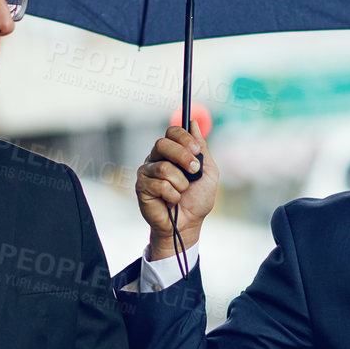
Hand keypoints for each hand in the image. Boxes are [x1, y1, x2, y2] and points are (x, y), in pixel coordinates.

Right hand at [136, 125, 216, 260]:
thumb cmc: (197, 200)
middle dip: (182, 157)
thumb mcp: (207, 172)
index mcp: (172, 152)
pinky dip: (172, 195)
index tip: (196, 150)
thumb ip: (201, 148)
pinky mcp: (141, 187)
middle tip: (193, 172)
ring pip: (164, 168)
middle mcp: (157, 159)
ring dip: (180, 184)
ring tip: (181, 193)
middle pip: (162, 143)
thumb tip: (194, 123)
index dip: (184, 138)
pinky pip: (159, 185)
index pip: (172, 132)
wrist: (188, 224)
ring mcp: (147, 172)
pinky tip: (171, 202)